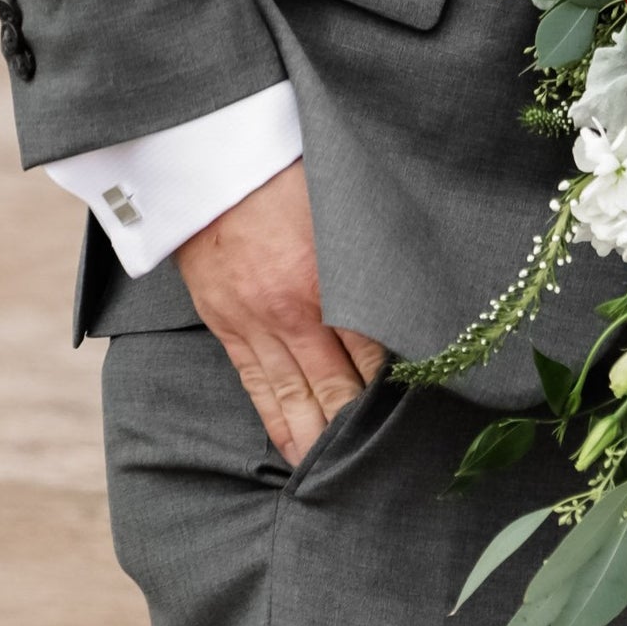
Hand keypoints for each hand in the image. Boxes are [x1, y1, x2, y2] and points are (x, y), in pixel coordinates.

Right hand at [175, 158, 387, 463]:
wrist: (206, 149)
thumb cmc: (285, 163)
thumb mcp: (344, 197)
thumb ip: (374, 243)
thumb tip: (409, 276)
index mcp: (327, 277)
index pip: (372, 349)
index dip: (396, 382)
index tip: (420, 407)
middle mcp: (291, 310)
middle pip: (335, 384)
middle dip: (358, 425)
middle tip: (386, 464)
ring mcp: (253, 320)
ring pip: (292, 395)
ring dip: (317, 437)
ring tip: (337, 476)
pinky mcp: (224, 322)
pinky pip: (253, 384)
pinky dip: (275, 418)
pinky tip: (292, 447)